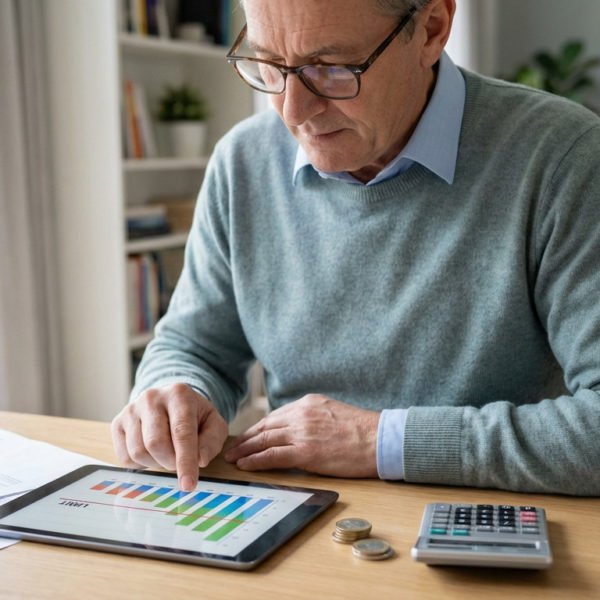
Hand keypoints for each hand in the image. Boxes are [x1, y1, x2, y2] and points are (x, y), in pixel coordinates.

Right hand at [111, 383, 227, 490]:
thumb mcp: (213, 424)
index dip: (185, 461)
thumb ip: (211, 441)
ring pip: (138, 452)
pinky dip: (141, 464)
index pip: (181, 432)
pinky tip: (152, 453)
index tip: (188, 485)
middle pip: (156, 443)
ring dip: (156, 464)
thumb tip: (200, 461)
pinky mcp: (117, 423)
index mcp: (179, 394)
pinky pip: (125, 457)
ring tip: (167, 454)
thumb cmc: (194, 416)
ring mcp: (131, 409)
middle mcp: (152, 398)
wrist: (171, 402)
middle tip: (180, 462)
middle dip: (170, 462)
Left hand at [224, 394, 379, 477]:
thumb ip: (312, 418)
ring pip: (264, 440)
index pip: (275, 416)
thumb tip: (296, 430)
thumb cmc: (362, 430)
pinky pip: (273, 456)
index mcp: (308, 403)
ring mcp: (302, 432)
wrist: (379, 439)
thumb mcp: (332, 412)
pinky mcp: (305, 452)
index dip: (258, 428)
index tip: (248, 436)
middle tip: (232, 448)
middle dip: (246, 438)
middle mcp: (301, 414)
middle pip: (265, 427)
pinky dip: (256, 460)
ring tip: (233, 458)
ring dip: (245, 449)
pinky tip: (246, 464)